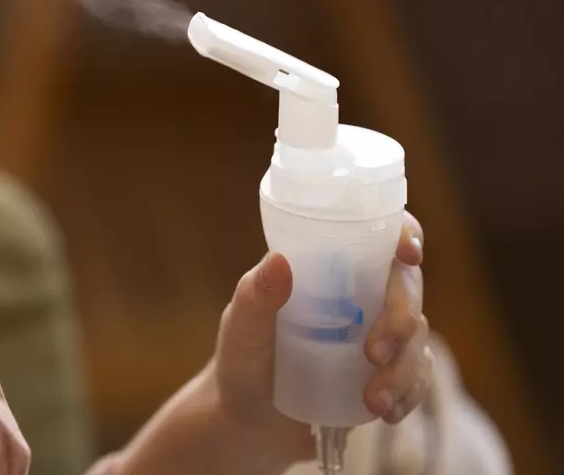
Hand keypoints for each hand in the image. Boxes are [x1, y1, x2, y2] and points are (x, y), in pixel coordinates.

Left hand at [210, 211, 431, 473]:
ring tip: (373, 400)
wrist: (247, 424)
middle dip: (400, 318)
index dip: (403, 234)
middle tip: (374, 353)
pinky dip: (409, 393)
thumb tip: (278, 260)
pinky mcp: (384, 374)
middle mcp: (357, 294)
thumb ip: (255, 296)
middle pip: (406, 286)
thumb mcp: (242, 329)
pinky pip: (416, 375)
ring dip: (404, 367)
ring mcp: (375, 333)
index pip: (376, 236)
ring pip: (416, 334)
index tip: (408, 255)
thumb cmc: (242, 362)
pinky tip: (387, 411)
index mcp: (326, 269)